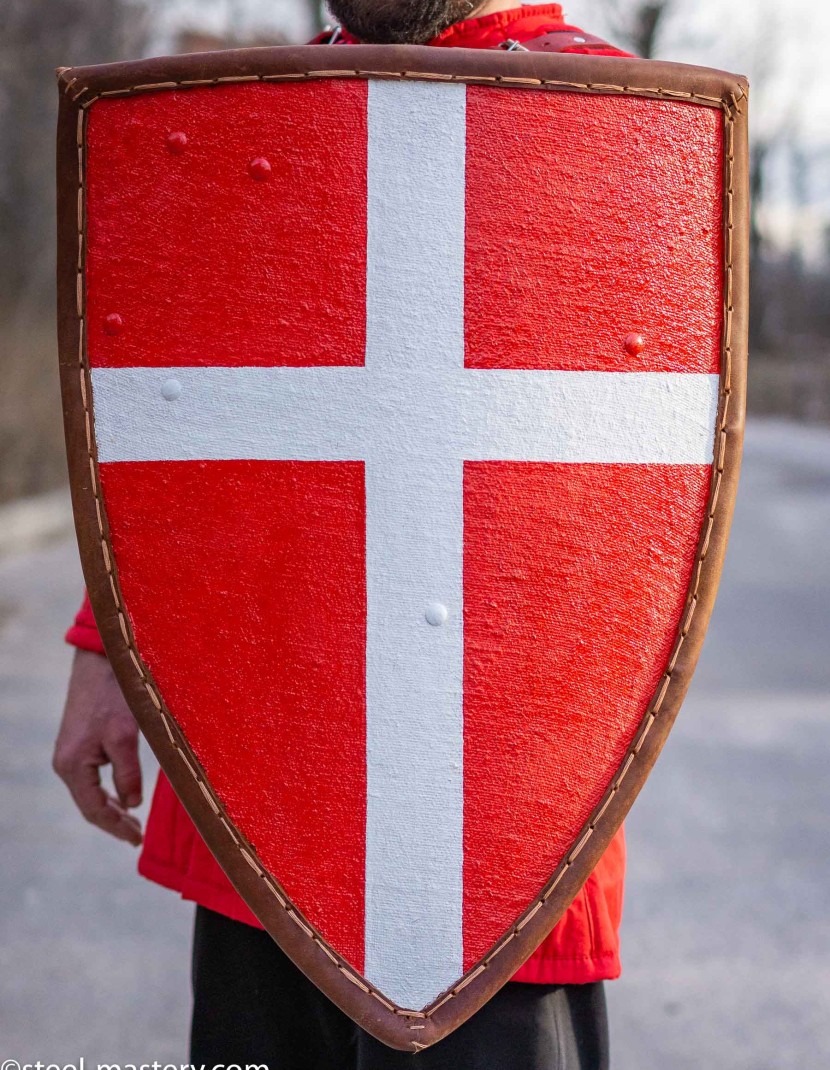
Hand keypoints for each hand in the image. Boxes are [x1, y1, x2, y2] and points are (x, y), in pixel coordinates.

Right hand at [53, 648, 142, 845]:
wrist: (102, 659)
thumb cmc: (115, 696)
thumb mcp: (126, 737)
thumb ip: (128, 774)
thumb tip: (131, 804)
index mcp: (73, 765)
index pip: (94, 810)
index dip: (116, 828)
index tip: (137, 840)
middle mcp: (66, 762)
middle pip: (90, 804)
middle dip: (113, 821)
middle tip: (136, 836)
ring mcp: (71, 752)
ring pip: (90, 790)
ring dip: (111, 806)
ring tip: (132, 821)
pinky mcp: (80, 741)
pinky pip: (92, 776)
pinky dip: (108, 789)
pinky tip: (123, 793)